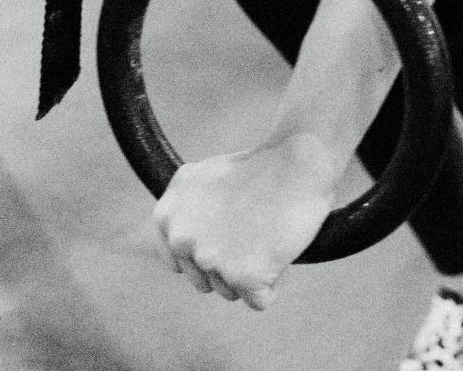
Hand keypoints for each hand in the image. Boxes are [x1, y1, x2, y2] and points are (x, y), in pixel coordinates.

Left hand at [153, 132, 342, 309]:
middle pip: (205, 281)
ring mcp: (210, 259)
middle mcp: (181, 239)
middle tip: (253, 230)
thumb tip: (176, 241)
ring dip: (253, 273)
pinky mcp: (242, 277)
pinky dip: (273, 282)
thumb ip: (182, 213)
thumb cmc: (258, 168)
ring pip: (232, 292)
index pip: (178, 262)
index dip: (209, 250)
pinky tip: (278, 249)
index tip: (228, 232)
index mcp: (165, 216)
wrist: (296, 162)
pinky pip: (259, 300)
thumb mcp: (202, 179)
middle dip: (231, 265)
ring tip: (266, 234)